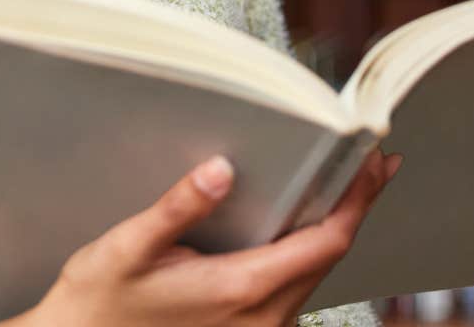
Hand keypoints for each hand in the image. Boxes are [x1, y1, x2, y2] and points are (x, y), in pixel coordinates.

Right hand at [0, 148, 401, 326]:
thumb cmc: (99, 301)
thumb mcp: (129, 247)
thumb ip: (178, 208)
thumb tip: (220, 169)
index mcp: (240, 290)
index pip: (325, 242)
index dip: (357, 201)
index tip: (374, 164)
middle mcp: (262, 319)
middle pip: (329, 258)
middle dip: (354, 208)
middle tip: (373, 162)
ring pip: (315, 276)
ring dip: (334, 231)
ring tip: (348, 187)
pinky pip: (295, 290)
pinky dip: (309, 254)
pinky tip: (304, 228)